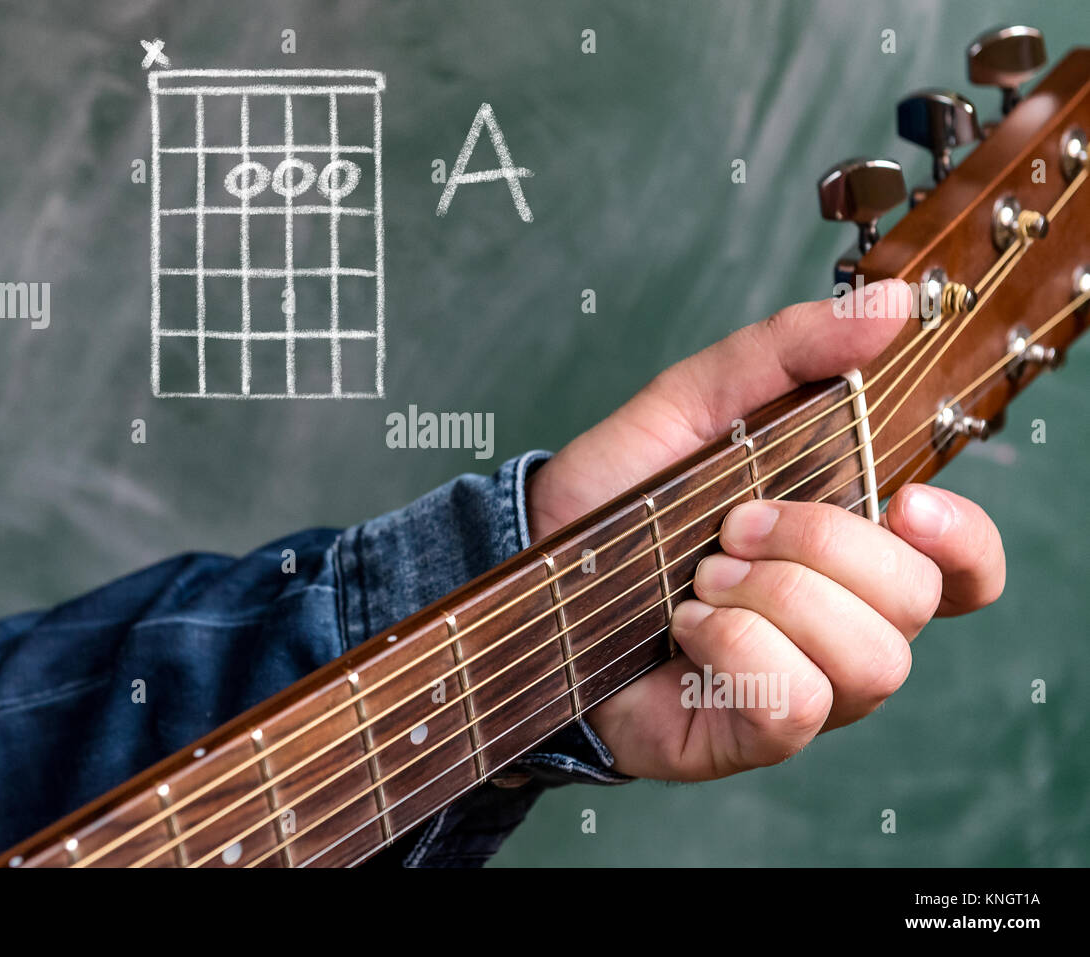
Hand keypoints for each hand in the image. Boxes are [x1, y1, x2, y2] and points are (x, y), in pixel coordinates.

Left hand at [525, 280, 1004, 779]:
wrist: (535, 562)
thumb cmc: (626, 490)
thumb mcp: (697, 399)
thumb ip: (788, 351)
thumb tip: (893, 306)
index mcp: (848, 548)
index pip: (963, 568)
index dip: (965, 542)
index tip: (906, 501)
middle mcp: (843, 623)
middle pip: (913, 600)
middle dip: (818, 545)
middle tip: (731, 525)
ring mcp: (806, 685)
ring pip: (872, 661)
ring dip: (775, 599)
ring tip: (702, 577)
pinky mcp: (753, 733)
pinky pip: (799, 705)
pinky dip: (737, 650)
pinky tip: (685, 626)